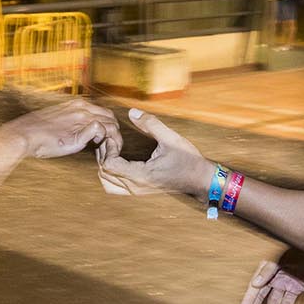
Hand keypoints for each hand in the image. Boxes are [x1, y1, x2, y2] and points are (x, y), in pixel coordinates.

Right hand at [5, 99, 121, 159]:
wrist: (24, 135)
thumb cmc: (38, 133)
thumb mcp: (60, 124)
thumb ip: (74, 125)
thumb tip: (84, 134)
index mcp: (78, 104)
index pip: (104, 113)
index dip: (108, 127)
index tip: (105, 140)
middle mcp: (82, 106)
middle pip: (111, 118)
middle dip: (115, 133)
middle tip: (111, 148)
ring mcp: (82, 115)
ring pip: (110, 124)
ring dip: (113, 138)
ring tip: (108, 151)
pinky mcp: (81, 126)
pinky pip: (102, 130)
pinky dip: (105, 140)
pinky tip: (98, 149)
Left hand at [97, 108, 212, 196]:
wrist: (200, 180)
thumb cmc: (188, 160)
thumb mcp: (171, 138)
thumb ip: (151, 124)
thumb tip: (132, 112)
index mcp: (141, 175)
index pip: (109, 166)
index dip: (108, 149)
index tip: (117, 138)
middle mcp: (135, 187)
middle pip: (104, 174)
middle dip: (104, 156)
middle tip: (113, 141)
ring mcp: (136, 191)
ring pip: (107, 183)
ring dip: (105, 167)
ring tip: (114, 151)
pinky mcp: (138, 191)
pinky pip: (114, 187)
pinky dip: (110, 175)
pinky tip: (119, 160)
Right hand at [240, 259, 303, 303]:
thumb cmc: (296, 253)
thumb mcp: (278, 262)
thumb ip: (266, 272)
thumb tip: (254, 284)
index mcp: (267, 270)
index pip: (255, 286)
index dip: (249, 298)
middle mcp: (274, 278)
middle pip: (263, 295)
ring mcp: (285, 283)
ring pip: (275, 300)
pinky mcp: (297, 288)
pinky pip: (289, 300)